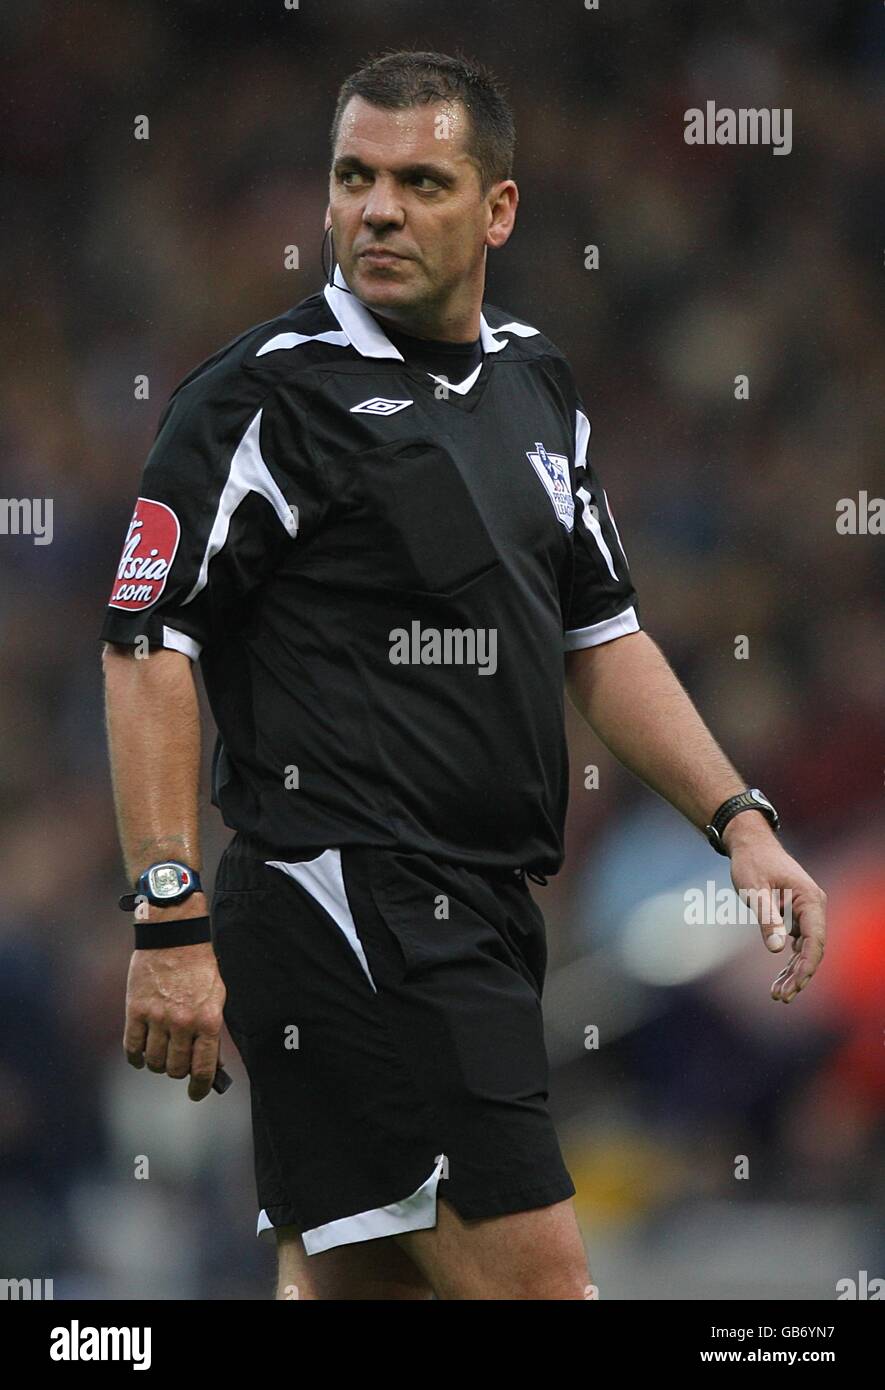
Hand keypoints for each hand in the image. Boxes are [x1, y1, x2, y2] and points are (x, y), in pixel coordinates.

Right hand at [124, 937, 226, 1100]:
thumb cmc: (199, 969)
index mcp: (208, 1021)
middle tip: (178, 1062)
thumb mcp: (216, 999)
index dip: (199, 1088)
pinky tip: (140, 1054)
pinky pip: (132, 1048)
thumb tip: (211, 1065)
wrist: (175, 938)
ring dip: (157, 1063)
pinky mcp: (135, 1011)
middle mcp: (182, 1023)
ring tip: (160, 1053)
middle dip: (178, 1071)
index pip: (202, 1069)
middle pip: (176, 1068)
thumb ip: (212, 1032)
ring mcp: (157, 1018)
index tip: (196, 1094)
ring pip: (153, 1062)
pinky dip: (135, 1057)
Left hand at [724, 820, 826, 1002]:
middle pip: (812, 948)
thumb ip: (767, 919)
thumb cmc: (752, 862)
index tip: (796, 985)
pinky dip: (788, 960)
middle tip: (781, 997)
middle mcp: (813, 906)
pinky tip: (779, 977)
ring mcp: (806, 911)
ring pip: (805, 948)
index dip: (807, 965)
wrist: (749, 843)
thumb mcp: (755, 890)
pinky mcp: (796, 914)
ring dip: (793, 971)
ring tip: (778, 994)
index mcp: (810, 899)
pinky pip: (796, 941)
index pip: (815, 939)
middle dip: (798, 975)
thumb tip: (779, 950)